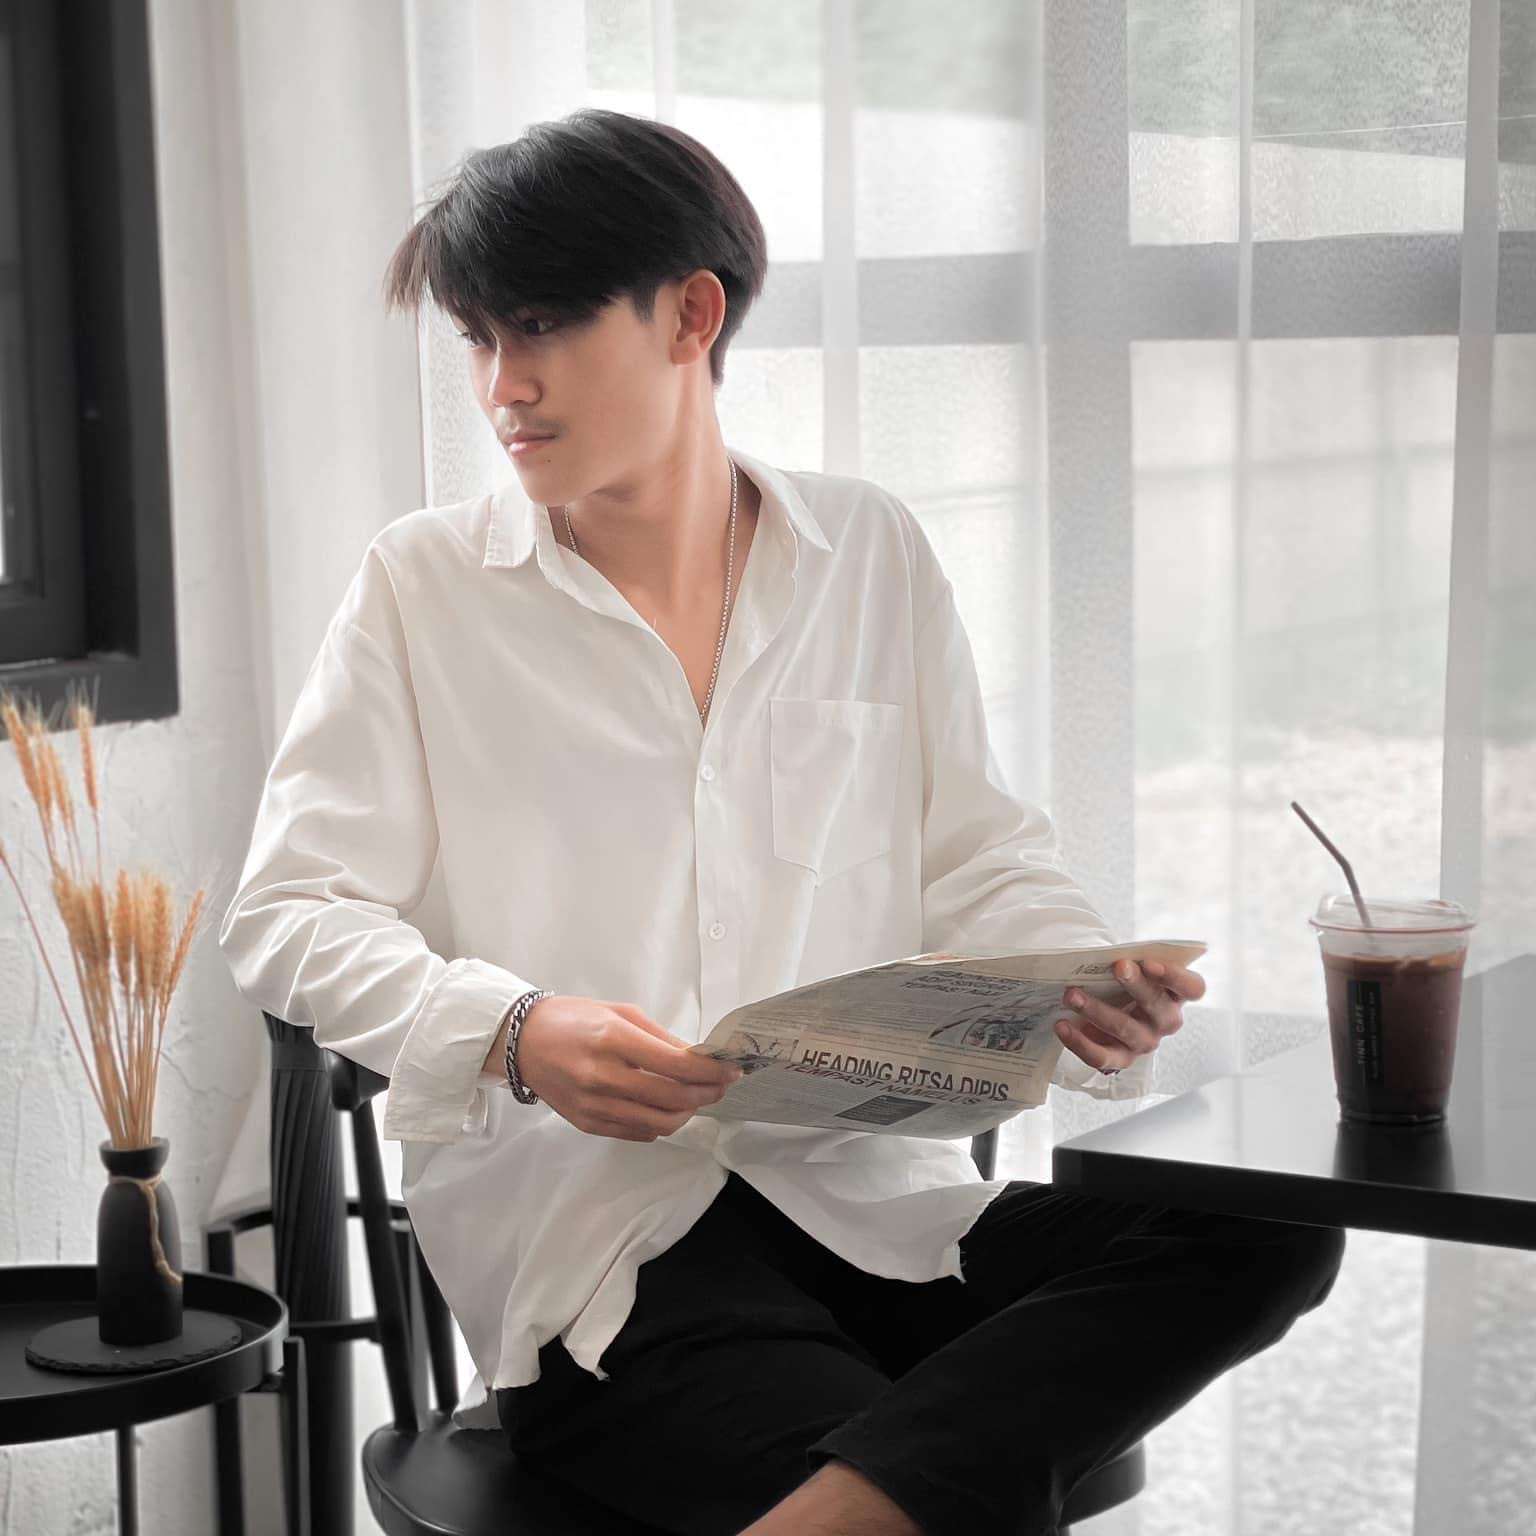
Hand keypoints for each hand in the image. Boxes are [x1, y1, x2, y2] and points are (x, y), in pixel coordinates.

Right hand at [514, 995, 742, 1141]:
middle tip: (721, 1085)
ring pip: (660, 1124)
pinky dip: (660, 1123)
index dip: (712, 1071)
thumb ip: (661, 1038)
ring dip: (688, 1113)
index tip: (731, 1069)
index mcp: (613, 1040)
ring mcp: (594, 1105)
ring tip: (697, 1098)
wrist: (523, 1041)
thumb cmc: (572, 1020)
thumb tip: (698, 1058)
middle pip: (674, 1099)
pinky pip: (638, 1133)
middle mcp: (603, 1076)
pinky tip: (666, 1107)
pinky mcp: (588, 1123)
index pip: (677, 1066)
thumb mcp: (620, 1013)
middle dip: (708, 1093)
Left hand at [1054, 959, 1204, 1074]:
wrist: (1104, 1005)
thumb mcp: (1129, 967)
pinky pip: (1103, 1056)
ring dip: (1097, 1010)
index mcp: (1175, 993)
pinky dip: (1080, 1042)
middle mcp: (1165, 1020)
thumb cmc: (1121, 981)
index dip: (1176, 976)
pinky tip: (1062, 1025)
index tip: (1150, 962)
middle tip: (1117, 967)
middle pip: (1159, 1006)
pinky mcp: (1121, 1058)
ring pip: (1126, 1029)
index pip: (1193, 988)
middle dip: (1137, 985)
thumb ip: (1128, 960)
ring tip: (1071, 995)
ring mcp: (1145, 1042)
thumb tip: (1100, 954)